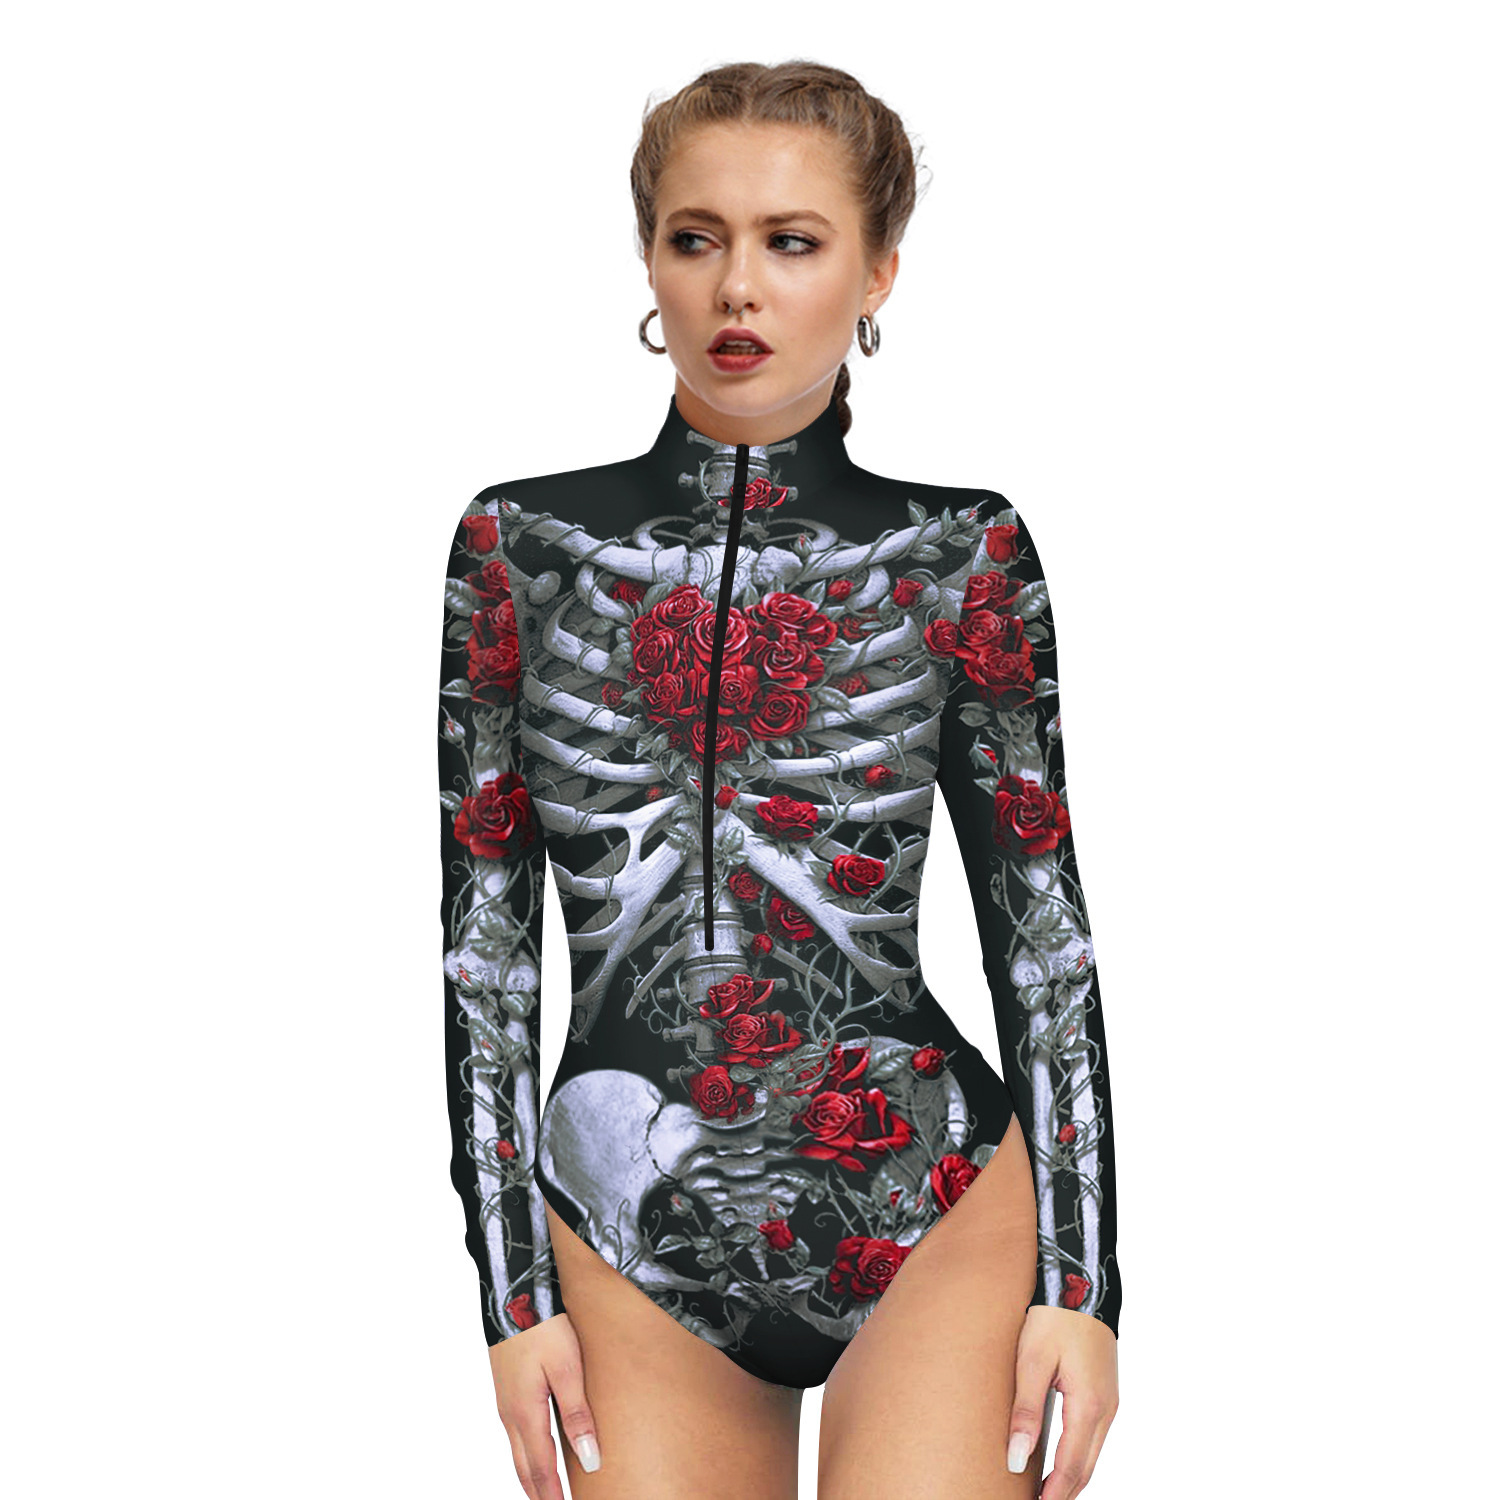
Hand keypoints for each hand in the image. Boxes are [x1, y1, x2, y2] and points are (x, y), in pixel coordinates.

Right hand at [488, 1314, 600, 1498]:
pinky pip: (516, 1435)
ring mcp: (505, 1401)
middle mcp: (510, 1414)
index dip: (553, 1498)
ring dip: (532, 1478)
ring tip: (548, 1494)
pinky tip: (539, 1454)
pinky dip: (528, 1456)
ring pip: (518, 1453)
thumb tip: (589, 1459)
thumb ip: (577, 1414)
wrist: (514, 1292)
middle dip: (540, 1494)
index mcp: (525, 1413)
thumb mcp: (567, 1367)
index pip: (541, 1470)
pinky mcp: (507, 1389)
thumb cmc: (543, 1325)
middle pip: (525, 1468)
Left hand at [1007, 1305, 1118, 1499]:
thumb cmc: (1054, 1314)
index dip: (1054, 1494)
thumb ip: (1025, 1411)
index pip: (1072, 1467)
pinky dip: (1078, 1456)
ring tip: (1045, 1493)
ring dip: (1071, 1477)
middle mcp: (1106, 1409)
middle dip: (1064, 1492)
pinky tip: (1058, 1461)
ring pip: (1091, 1453)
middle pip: (1086, 1467)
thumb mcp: (1032, 1359)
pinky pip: (1093, 1435)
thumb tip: (1016, 1458)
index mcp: (1089, 1405)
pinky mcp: (1104, 1391)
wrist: (1081, 1280)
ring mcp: (1109, 1401)